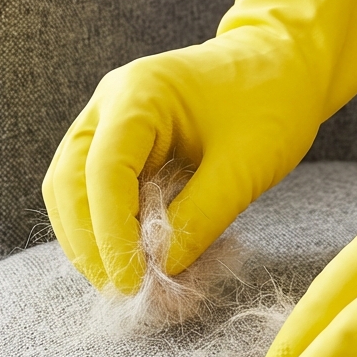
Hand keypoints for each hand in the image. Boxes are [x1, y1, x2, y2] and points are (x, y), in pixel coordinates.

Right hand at [42, 28, 321, 292]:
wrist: (286, 63)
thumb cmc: (273, 103)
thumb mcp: (244, 167)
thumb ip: (199, 219)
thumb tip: (159, 271)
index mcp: (139, 94)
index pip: (102, 173)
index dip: (110, 236)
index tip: (132, 284)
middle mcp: (110, 104)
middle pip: (69, 184)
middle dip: (90, 245)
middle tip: (125, 294)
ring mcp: (110, 121)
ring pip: (74, 191)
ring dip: (94, 241)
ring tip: (132, 283)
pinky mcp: (123, 142)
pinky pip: (99, 191)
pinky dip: (113, 227)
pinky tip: (141, 256)